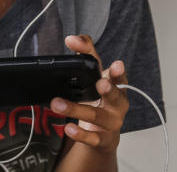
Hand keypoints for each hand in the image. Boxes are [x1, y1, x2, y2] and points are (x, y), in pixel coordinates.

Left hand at [50, 35, 128, 153]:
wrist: (103, 133)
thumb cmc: (99, 98)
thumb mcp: (94, 75)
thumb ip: (85, 53)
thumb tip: (72, 38)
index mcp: (116, 86)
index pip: (119, 76)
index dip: (118, 71)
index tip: (116, 63)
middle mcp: (118, 104)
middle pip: (115, 96)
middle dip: (109, 90)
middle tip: (99, 83)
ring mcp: (111, 122)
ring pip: (97, 116)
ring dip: (77, 109)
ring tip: (57, 103)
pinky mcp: (102, 139)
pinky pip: (92, 138)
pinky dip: (80, 133)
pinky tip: (68, 127)